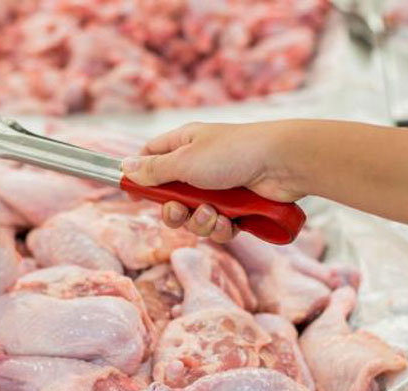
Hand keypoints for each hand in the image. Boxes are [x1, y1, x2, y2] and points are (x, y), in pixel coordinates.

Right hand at [122, 122, 302, 242]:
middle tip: (178, 210)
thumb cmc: (232, 153)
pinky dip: (220, 228)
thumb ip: (153, 170)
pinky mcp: (238, 208)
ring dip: (200, 222)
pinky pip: (217, 227)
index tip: (132, 195)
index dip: (140, 177)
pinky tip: (229, 222)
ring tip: (212, 214)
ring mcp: (219, 188)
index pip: (152, 158)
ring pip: (194, 217)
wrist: (282, 163)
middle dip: (173, 212)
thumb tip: (125, 167)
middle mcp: (199, 166)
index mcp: (184, 145)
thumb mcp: (184, 161)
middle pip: (171, 198)